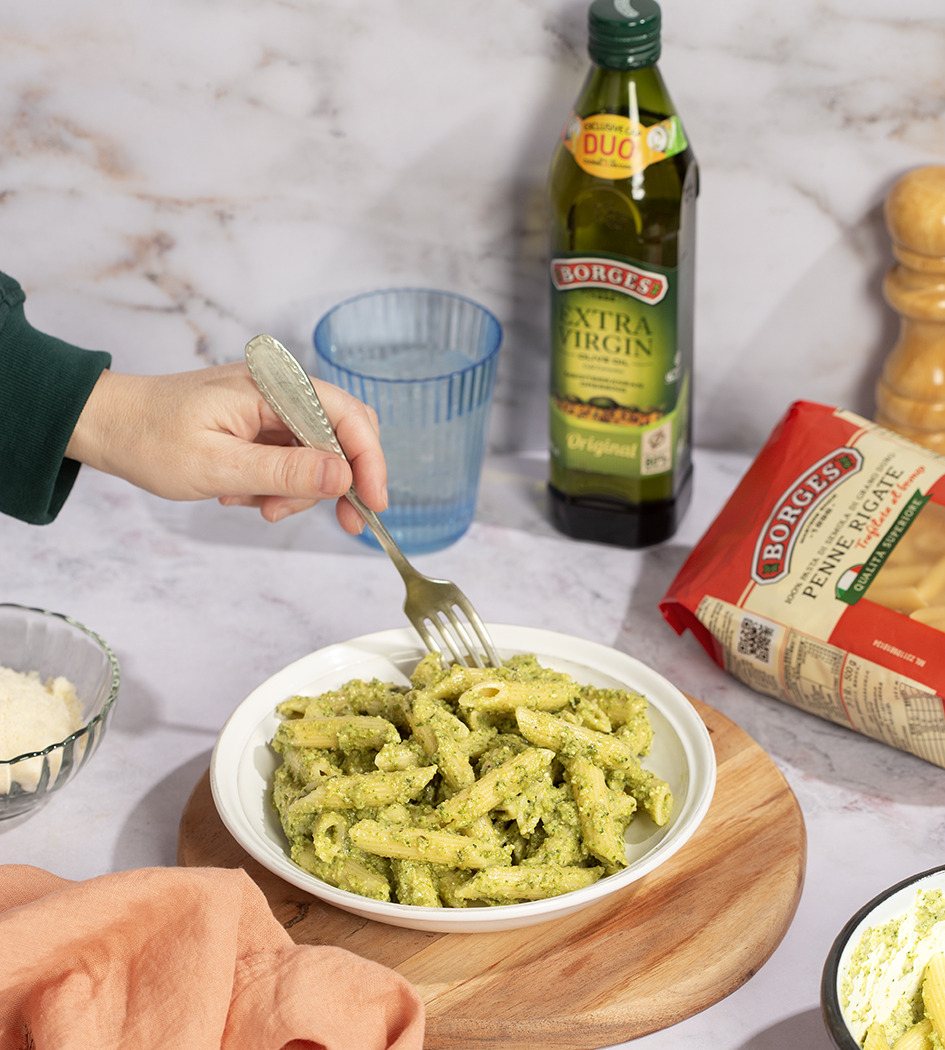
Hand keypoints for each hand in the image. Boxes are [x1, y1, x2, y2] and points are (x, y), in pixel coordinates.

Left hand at [65, 362, 387, 532]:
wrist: (107, 425)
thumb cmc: (150, 439)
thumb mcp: (218, 465)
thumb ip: (285, 470)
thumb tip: (344, 476)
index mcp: (273, 387)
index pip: (347, 417)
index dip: (370, 462)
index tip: (374, 504)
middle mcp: (280, 389)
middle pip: (344, 434)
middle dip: (342, 481)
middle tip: (340, 522)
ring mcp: (273, 406)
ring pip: (320, 453)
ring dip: (299, 489)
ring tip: (252, 505)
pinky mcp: (263, 423)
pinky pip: (294, 457)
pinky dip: (279, 484)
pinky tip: (244, 494)